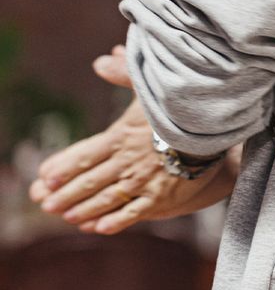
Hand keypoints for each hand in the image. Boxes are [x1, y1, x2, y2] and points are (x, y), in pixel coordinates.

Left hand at [29, 44, 239, 233]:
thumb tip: (100, 62)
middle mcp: (127, 161)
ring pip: (106, 199)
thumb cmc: (181, 106)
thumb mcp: (152, 84)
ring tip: (68, 217)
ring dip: (84, 210)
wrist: (214, 130)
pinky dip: (115, 222)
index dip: (63, 167)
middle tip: (47, 205)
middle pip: (90, 181)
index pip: (84, 154)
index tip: (44, 177)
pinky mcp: (162, 197)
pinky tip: (100, 227)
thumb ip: (123, 73)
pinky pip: (133, 213)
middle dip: (66, 194)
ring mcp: (143, 182)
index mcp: (121, 135)